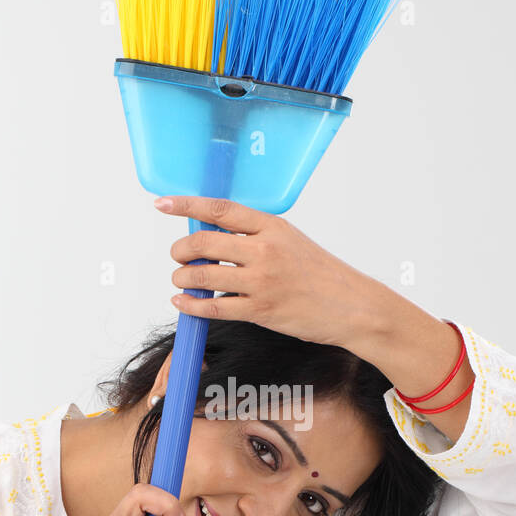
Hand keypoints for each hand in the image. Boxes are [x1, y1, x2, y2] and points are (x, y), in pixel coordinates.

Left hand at [158, 194, 378, 347]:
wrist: (352, 306)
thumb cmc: (322, 275)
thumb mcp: (291, 241)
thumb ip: (255, 236)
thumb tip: (214, 235)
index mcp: (272, 226)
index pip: (219, 210)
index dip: (186, 205)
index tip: (163, 204)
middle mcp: (265, 250)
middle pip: (203, 243)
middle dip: (180, 251)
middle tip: (177, 257)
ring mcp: (262, 281)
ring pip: (202, 276)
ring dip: (181, 279)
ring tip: (181, 282)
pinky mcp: (261, 310)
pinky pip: (213, 307)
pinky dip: (191, 305)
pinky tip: (184, 303)